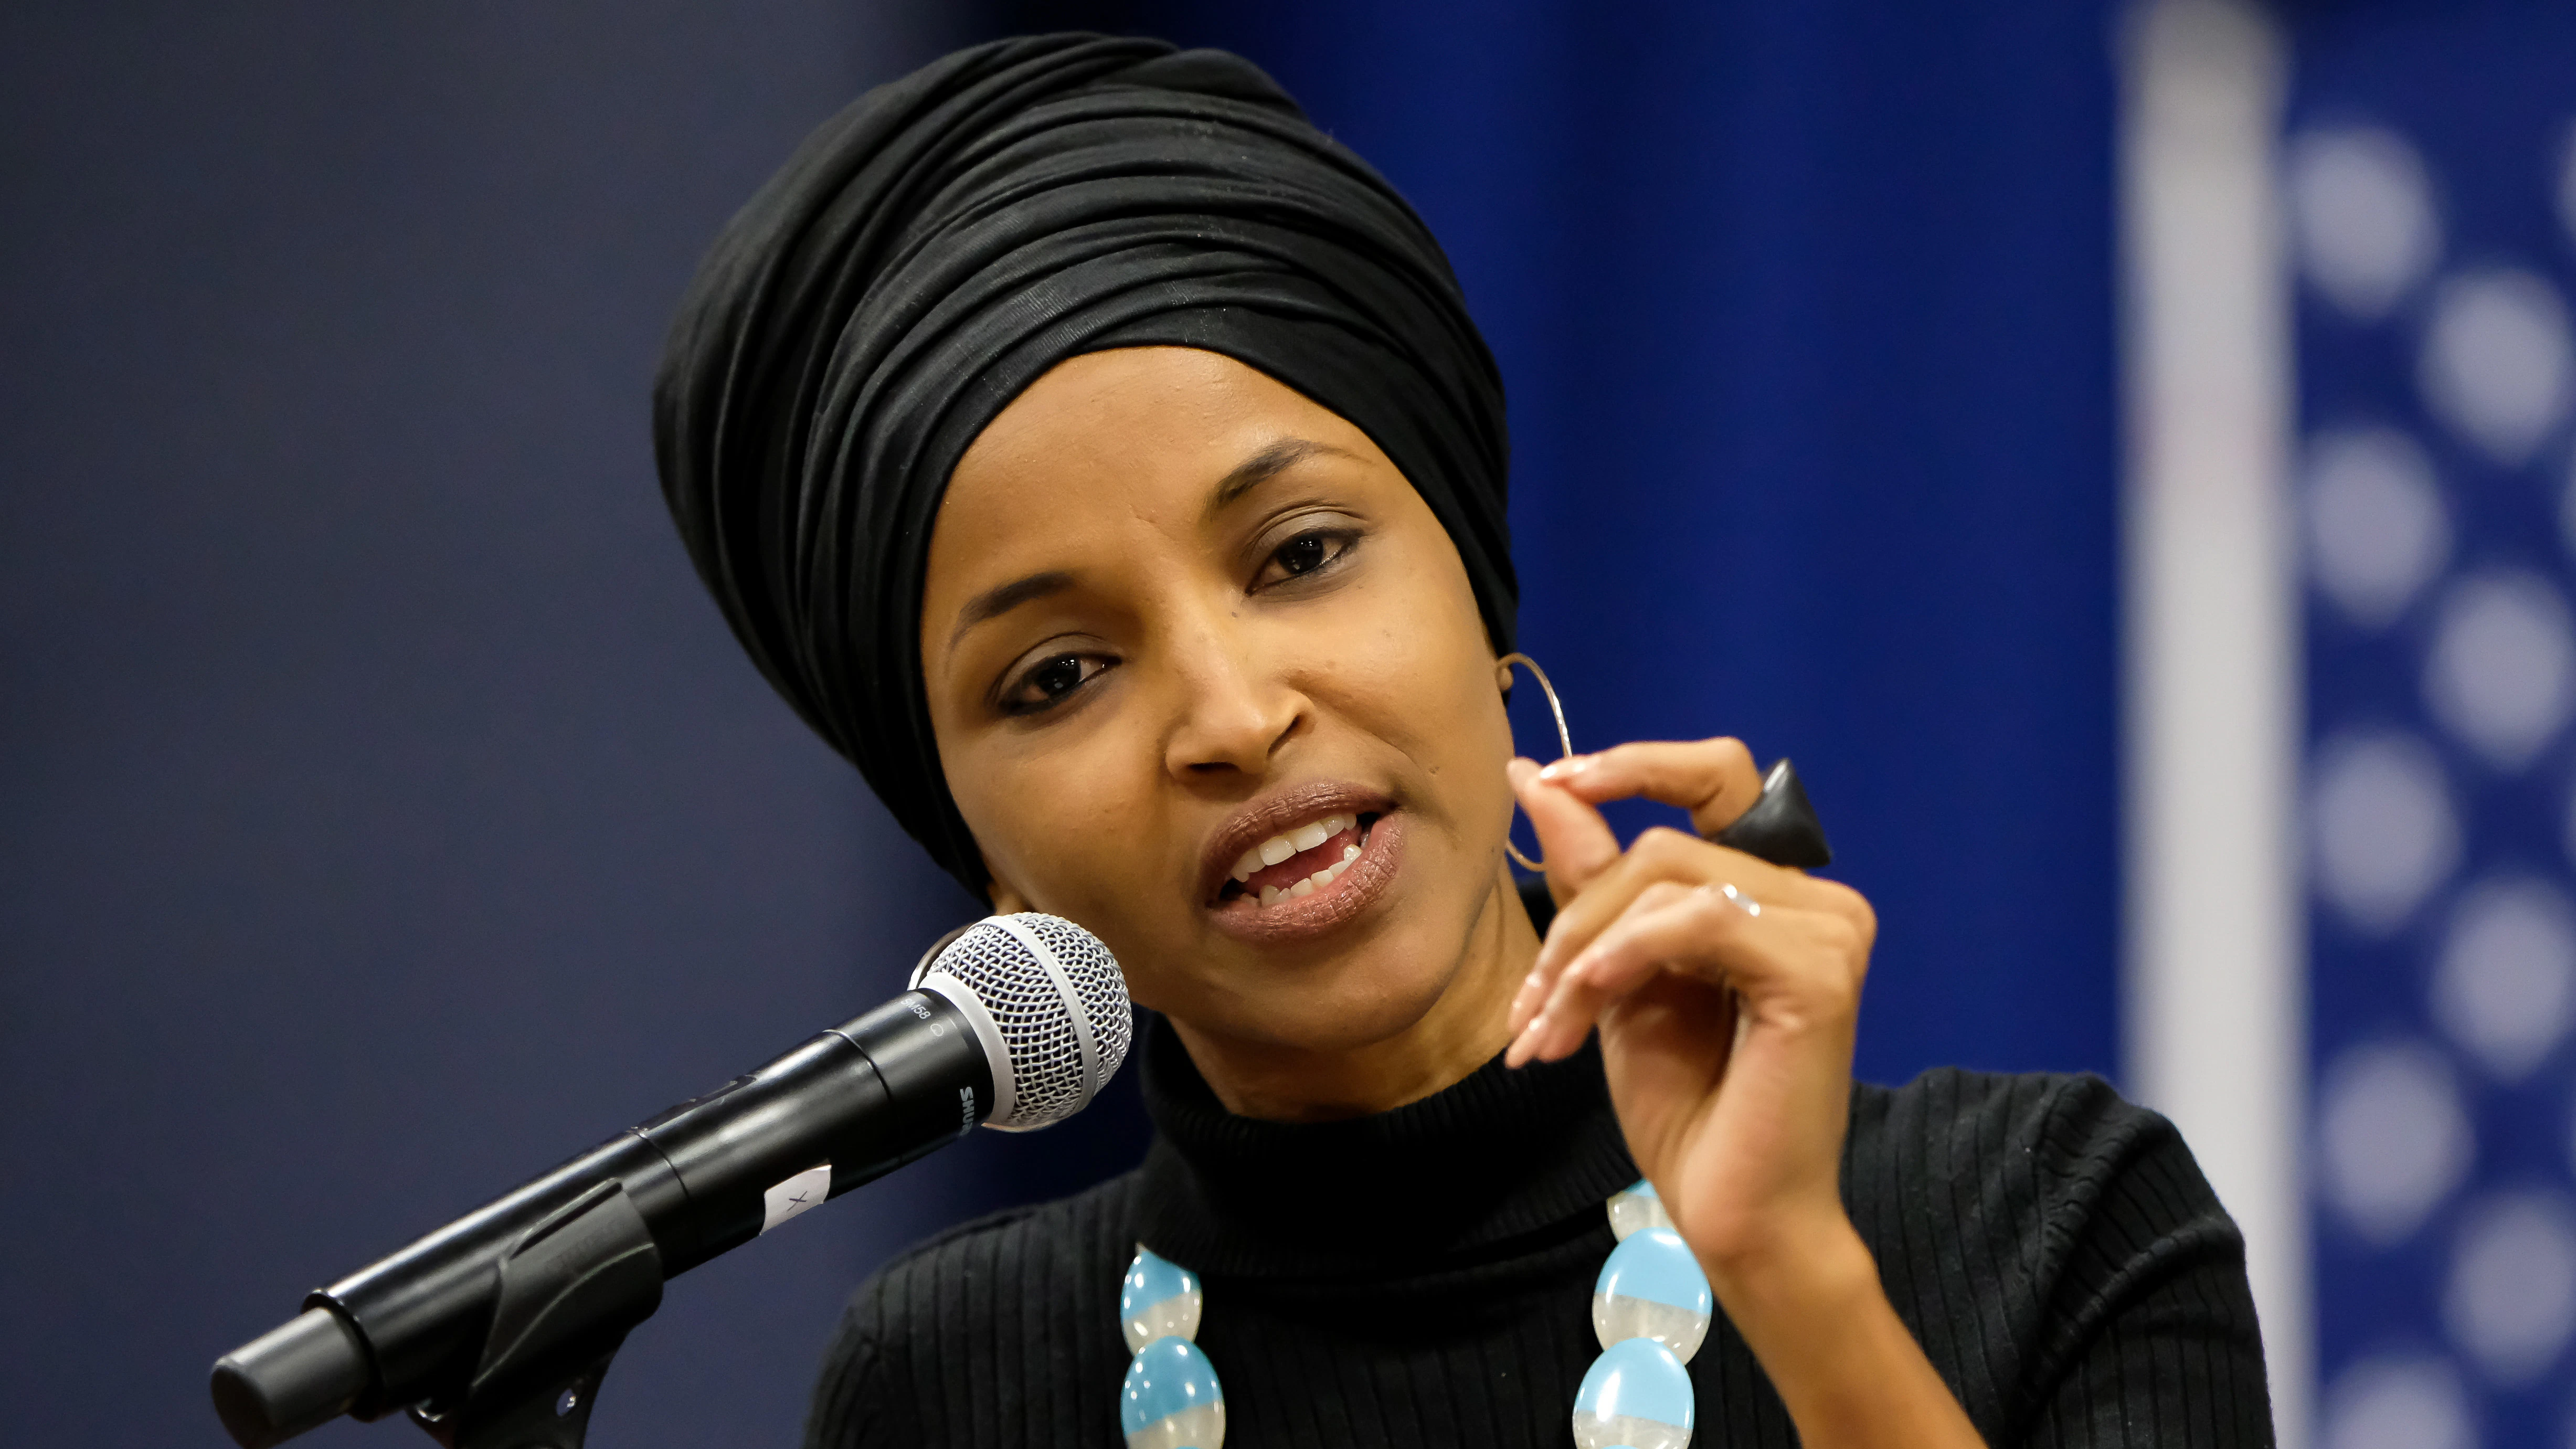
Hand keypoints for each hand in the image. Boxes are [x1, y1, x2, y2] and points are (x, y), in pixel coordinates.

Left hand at [1503, 738, 1870, 1275]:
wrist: (1733, 1212)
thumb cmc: (1686, 1107)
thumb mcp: (1615, 974)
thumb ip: (1593, 873)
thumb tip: (1536, 774)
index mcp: (1777, 894)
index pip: (1717, 776)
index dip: (1635, 765)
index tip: (1555, 782)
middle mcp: (1819, 899)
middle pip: (1665, 844)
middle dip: (1577, 918)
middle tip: (1529, 1006)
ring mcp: (1830, 929)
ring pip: (1668, 879)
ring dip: (1584, 954)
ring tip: (1550, 1031)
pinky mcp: (1820, 969)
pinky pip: (1695, 920)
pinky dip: (1625, 955)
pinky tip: (1587, 1006)